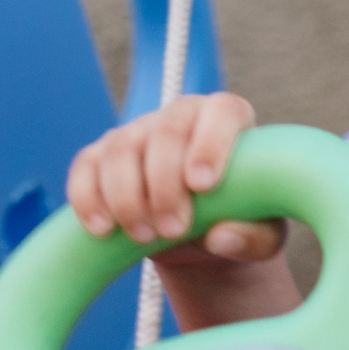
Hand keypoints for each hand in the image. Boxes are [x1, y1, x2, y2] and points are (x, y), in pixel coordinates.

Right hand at [66, 93, 284, 267]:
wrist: (202, 235)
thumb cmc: (241, 223)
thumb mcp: (263, 237)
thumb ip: (254, 238)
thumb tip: (222, 237)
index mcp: (229, 118)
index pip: (223, 111)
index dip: (211, 144)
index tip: (202, 186)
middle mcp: (182, 115)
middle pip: (166, 131)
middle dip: (165, 185)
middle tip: (173, 230)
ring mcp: (138, 132)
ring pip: (121, 149)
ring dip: (128, 197)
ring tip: (145, 237)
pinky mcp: (102, 155)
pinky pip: (86, 167)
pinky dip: (88, 198)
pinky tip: (102, 229)